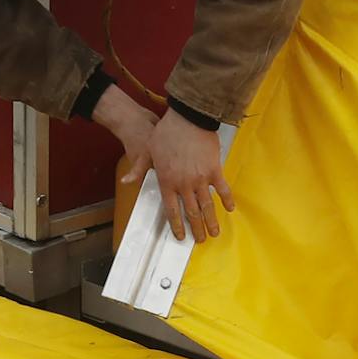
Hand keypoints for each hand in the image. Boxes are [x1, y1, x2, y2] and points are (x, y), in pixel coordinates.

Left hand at [143, 109, 234, 243]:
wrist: (187, 118)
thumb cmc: (166, 133)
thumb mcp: (147, 151)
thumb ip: (138, 169)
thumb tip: (126, 182)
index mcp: (167, 182)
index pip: (172, 211)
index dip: (177, 226)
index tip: (182, 237)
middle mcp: (184, 184)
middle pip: (191, 213)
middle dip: (197, 229)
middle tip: (201, 240)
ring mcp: (200, 179)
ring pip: (207, 206)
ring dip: (211, 221)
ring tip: (215, 233)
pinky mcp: (214, 170)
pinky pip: (222, 189)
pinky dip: (227, 199)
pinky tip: (230, 209)